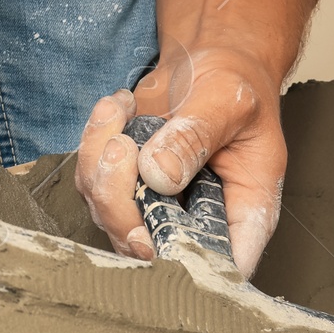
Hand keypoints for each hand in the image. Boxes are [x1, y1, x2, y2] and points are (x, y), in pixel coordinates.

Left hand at [75, 0, 318, 281]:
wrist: (212, 62)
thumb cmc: (237, 86)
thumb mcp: (228, 103)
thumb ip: (195, 138)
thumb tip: (157, 173)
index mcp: (240, 217)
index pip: (214, 270)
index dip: (177, 267)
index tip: (146, 235)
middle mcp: (195, 224)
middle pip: (146, 253)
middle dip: (120, 205)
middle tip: (123, 146)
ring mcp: (155, 210)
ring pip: (109, 218)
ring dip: (100, 163)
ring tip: (120, 109)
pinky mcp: (125, 188)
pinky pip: (92, 183)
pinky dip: (94, 142)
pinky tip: (118, 107)